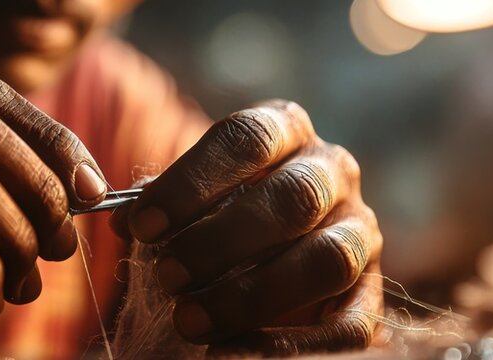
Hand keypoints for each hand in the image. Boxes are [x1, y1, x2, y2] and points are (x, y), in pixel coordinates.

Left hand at [112, 100, 382, 356]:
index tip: (141, 225)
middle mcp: (332, 171)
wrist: (273, 254)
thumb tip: (121, 219)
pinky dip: (291, 342)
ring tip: (189, 319)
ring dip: (253, 294)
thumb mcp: (191, 198)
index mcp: (286, 129)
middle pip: (292, 199)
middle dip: (221, 241)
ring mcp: (360, 230)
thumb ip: (161, 204)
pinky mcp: (372, 292)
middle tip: (168, 276)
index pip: (247, 139)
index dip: (191, 182)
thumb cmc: (218, 214)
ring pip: (327, 259)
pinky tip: (232, 348)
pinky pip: (349, 323)